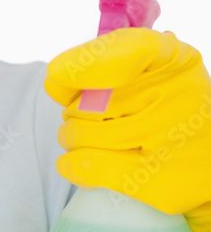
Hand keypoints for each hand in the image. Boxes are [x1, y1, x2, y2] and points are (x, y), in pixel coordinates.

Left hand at [44, 26, 210, 231]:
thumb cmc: (172, 110)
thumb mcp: (150, 74)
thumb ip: (103, 66)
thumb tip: (54, 80)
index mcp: (176, 60)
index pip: (126, 50)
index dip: (83, 63)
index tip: (57, 74)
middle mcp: (177, 94)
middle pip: (88, 100)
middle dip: (75, 111)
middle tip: (92, 119)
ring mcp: (169, 139)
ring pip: (82, 134)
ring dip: (72, 138)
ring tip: (86, 139)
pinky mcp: (160, 181)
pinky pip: (91, 167)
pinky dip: (73, 165)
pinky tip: (73, 163)